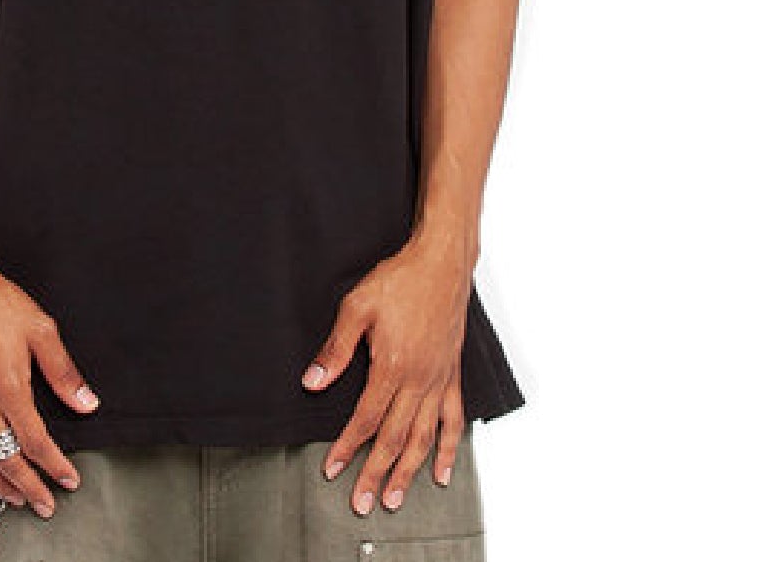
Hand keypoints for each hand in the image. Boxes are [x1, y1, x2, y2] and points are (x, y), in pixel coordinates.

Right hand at [0, 248, 99, 517]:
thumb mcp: (41, 331)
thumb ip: (64, 372)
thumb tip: (87, 403)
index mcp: (8, 388)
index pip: (35, 442)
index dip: (54, 466)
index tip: (68, 480)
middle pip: (6, 459)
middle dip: (29, 486)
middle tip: (44, 504)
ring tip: (13, 496)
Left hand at [300, 235, 472, 513]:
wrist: (441, 264)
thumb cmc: (400, 280)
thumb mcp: (357, 307)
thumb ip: (336, 348)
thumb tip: (313, 381)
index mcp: (392, 366)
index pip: (367, 418)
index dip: (348, 447)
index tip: (334, 469)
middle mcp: (418, 380)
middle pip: (395, 438)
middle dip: (376, 472)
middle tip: (363, 502)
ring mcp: (438, 380)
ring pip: (424, 437)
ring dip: (409, 472)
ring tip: (395, 498)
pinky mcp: (452, 375)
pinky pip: (453, 419)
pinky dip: (448, 449)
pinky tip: (441, 471)